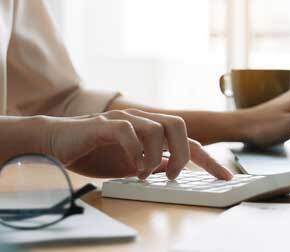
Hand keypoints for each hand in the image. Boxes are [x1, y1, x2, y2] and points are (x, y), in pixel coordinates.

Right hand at [43, 110, 232, 179]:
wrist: (57, 140)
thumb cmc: (95, 152)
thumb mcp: (130, 164)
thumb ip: (152, 164)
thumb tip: (172, 170)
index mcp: (151, 130)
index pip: (188, 142)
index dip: (209, 159)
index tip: (225, 176)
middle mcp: (142, 120)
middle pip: (179, 126)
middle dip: (183, 154)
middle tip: (173, 176)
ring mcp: (125, 119)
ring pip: (158, 127)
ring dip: (156, 156)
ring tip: (144, 173)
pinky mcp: (106, 123)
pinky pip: (129, 132)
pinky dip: (135, 152)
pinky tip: (131, 166)